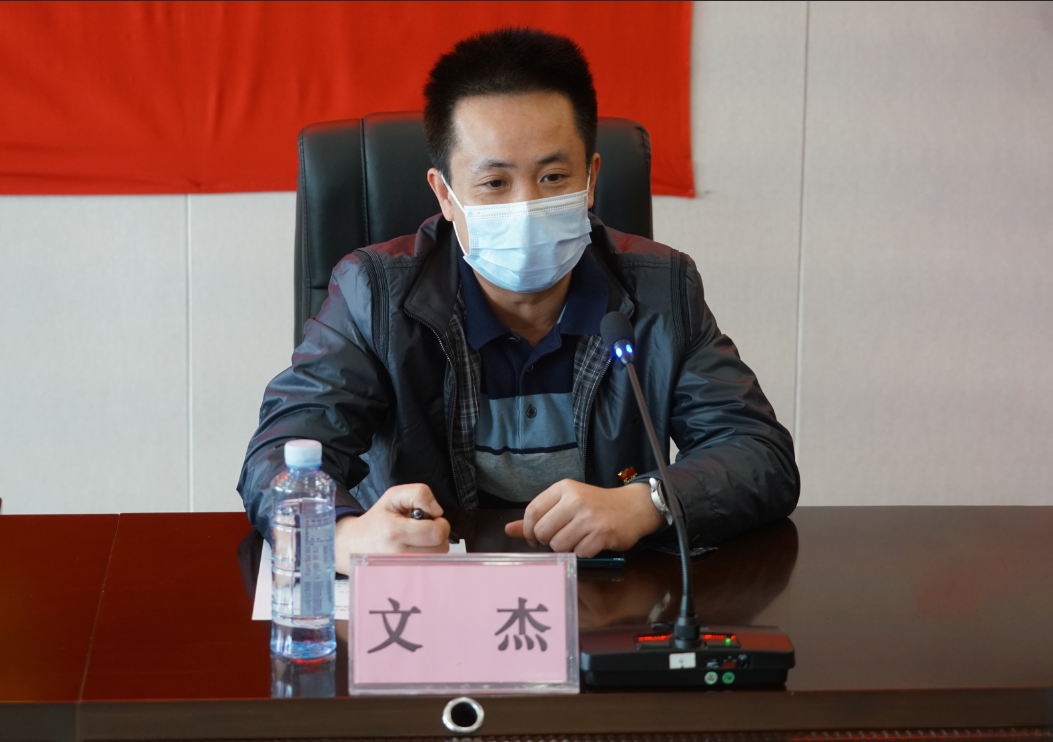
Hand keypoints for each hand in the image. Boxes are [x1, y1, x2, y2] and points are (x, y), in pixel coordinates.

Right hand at [334, 483, 449, 573]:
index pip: (436, 533)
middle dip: (437, 535)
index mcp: (395, 532)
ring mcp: (402, 568)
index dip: (440, 523)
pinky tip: (415, 549)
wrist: (357, 543)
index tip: (432, 519)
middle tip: (422, 528)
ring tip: (416, 538)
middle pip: (440, 547)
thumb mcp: (394, 495)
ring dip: (432, 546)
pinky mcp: (405, 576)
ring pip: (437, 558)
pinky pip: (429, 566)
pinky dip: (427, 556)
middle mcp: (399, 554)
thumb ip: (419, 494)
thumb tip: (437, 511)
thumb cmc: (378, 519)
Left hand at [504, 480, 662, 557]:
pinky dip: (582, 553)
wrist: (633, 507)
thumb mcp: (566, 503)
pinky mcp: (602, 534)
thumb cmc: (596, 506)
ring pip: (558, 545)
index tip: (535, 538)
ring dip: (566, 548)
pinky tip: (590, 543)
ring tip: (578, 539)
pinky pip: (578, 554)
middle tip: (561, 538)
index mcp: (564, 488)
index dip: (528, 530)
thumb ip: (538, 516)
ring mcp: (589, 517)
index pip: (532, 511)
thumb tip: (508, 529)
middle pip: (543, 532)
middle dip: (548, 541)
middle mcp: (575, 500)